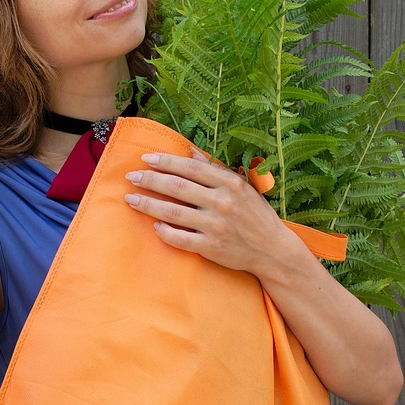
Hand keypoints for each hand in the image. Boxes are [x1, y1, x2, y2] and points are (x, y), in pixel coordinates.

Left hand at [123, 149, 292, 276]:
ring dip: (147, 204)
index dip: (166, 161)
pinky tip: (154, 225)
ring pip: (172, 212)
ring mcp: (215, 226)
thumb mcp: (243, 186)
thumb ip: (216, 170)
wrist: (274, 251)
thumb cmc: (257, 215)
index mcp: (230, 184)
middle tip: (132, 176)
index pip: (190, 168)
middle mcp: (221, 202)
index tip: (146, 159)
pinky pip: (179, 238)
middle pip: (176, 187)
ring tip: (131, 199)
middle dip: (150, 179)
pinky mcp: (210, 247)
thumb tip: (190, 153)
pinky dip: (164, 231)